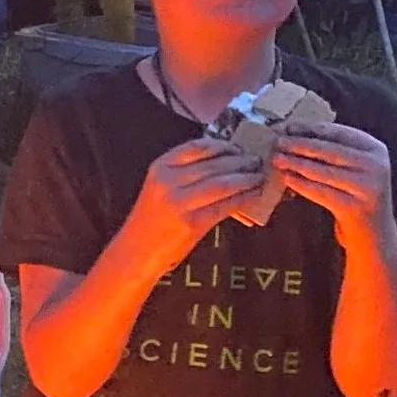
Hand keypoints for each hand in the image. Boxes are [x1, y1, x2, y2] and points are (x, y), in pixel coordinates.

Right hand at [127, 137, 266, 265]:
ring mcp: (180, 203)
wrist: (137, 250)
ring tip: (258, 177)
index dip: (222, 145)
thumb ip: (186, 173)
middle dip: (239, 162)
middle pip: (213, 165)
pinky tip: (252, 196)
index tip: (237, 147)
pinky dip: (242, 199)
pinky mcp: (192, 223)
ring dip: (245, 179)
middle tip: (256, 161)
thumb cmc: (153, 218)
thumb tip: (225, 161)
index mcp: (161, 167)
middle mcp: (169, 181)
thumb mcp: (160, 187)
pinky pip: (224, 206)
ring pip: (222, 184)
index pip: (197, 147)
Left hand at [273, 123, 396, 246]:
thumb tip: (297, 131)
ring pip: (323, 171)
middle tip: (278, 141)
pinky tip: (287, 178)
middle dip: (301, 145)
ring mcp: (368, 188)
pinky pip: (321, 192)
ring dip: (296, 163)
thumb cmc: (356, 195)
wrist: (374, 234)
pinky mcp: (355, 208)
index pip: (339, 133)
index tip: (290, 126)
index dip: (312, 129)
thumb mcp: (356, 168)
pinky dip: (301, 184)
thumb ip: (336, 150)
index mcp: (376, 150)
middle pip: (330, 150)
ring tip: (277, 158)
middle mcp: (376, 166)